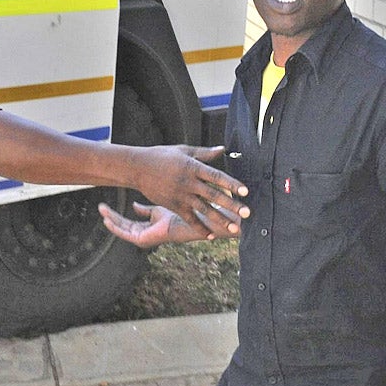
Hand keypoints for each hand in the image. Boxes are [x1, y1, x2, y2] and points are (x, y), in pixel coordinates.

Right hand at [98, 202, 210, 247]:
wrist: (184, 222)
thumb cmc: (175, 216)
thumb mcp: (156, 210)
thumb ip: (144, 210)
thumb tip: (133, 205)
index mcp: (145, 228)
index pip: (126, 222)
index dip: (116, 214)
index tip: (106, 206)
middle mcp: (142, 235)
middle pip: (121, 225)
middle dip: (110, 215)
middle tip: (100, 206)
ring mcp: (141, 239)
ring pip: (121, 229)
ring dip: (110, 219)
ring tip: (101, 210)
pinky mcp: (141, 240)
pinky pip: (124, 233)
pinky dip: (115, 227)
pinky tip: (107, 220)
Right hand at [130, 145, 247, 238]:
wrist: (138, 168)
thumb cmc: (161, 156)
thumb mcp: (183, 150)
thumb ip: (204, 153)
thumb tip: (223, 149)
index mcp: (193, 167)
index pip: (216, 176)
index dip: (231, 184)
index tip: (245, 191)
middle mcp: (188, 182)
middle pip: (214, 195)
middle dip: (231, 205)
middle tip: (247, 213)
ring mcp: (181, 195)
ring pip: (204, 210)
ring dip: (220, 220)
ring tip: (234, 228)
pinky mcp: (173, 205)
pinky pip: (189, 218)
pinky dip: (200, 227)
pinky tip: (210, 235)